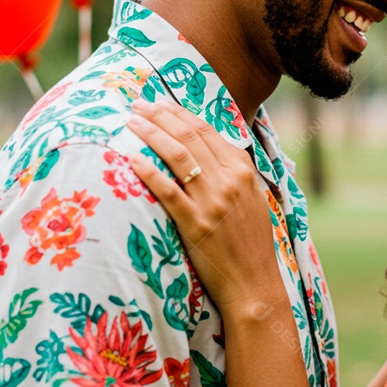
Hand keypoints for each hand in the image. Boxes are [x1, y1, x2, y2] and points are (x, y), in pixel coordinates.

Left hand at [126, 96, 281, 311]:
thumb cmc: (251, 243)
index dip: (180, 113)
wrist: (254, 284)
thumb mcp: (252, 199)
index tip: (160, 102)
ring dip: (152, 133)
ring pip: (177, 155)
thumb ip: (234, 173)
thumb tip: (210, 150)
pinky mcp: (196, 224)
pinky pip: (168, 191)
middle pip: (189, 136)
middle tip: (138, 103)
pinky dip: (149, 171)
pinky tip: (132, 159)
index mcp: (243, 170)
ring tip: (131, 121)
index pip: (207, 130)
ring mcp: (212, 201)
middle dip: (160, 115)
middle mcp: (229, 180)